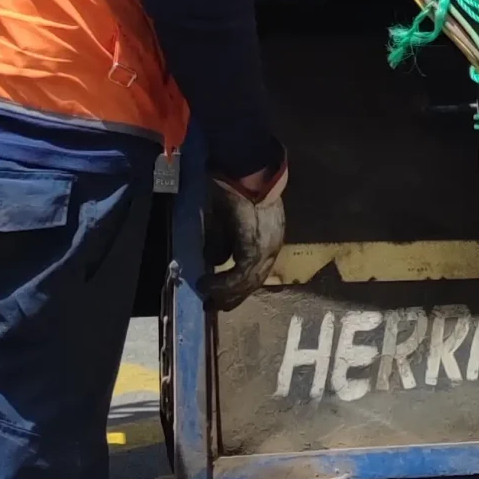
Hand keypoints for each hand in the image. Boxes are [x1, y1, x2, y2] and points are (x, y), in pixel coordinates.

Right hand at [198, 158, 288, 310]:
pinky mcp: (255, 247)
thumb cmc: (237, 189)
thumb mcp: (227, 219)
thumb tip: (215, 260)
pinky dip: (222, 283)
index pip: (256, 272)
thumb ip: (223, 240)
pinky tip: (206, 284)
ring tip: (207, 298)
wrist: (247, 172)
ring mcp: (266, 249)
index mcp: (268, 240)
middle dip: (232, 297)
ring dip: (225, 294)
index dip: (238, 287)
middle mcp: (271, 248)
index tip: (221, 297)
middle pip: (253, 282)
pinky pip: (239, 274)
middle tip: (212, 306)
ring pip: (247, 282)